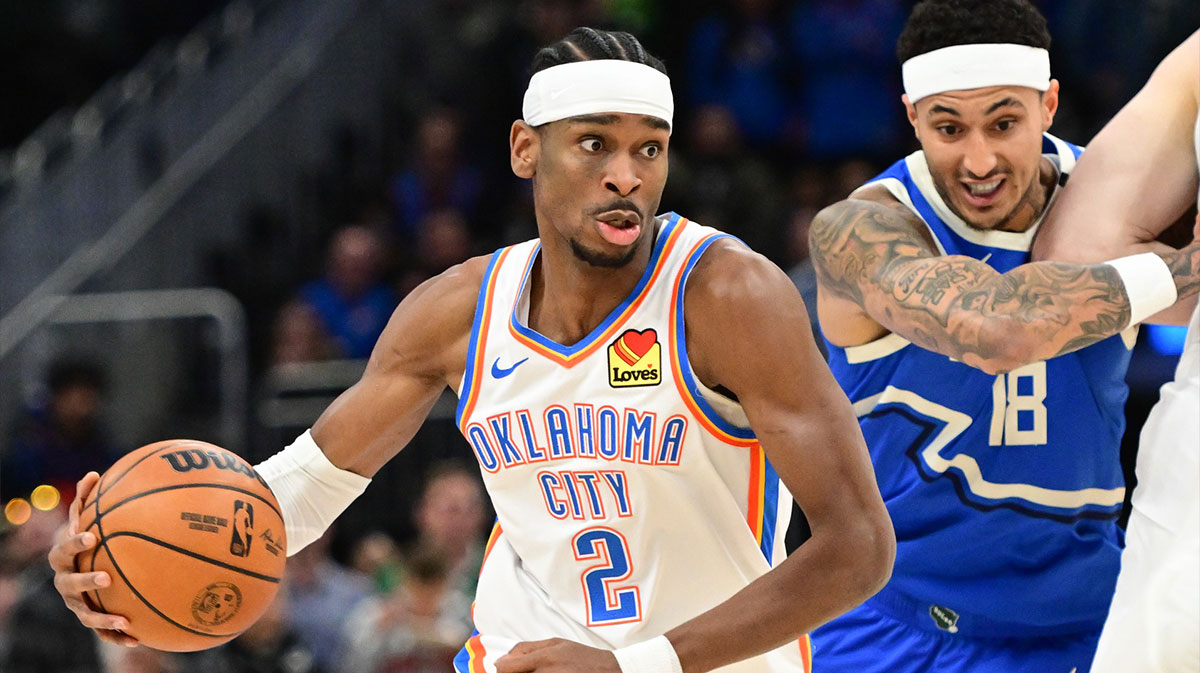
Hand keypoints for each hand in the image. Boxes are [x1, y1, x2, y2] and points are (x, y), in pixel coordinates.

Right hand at [47, 472, 138, 646]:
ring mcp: (76, 603)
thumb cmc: (88, 540)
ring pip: (85, 613)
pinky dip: (117, 636)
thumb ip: (87, 500)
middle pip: (69, 584)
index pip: (64, 549)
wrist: (83, 569)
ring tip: (122, 619)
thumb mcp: (86, 520)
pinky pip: (103, 631)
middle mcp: (65, 582)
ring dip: (102, 617)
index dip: (74, 542)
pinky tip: (138, 638)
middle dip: (86, 581)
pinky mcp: (91, 618)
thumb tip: (93, 473)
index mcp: (64, 558)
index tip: (92, 535)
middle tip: (107, 577)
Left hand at [495, 638, 620, 672]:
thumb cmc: (582, 657)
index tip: (506, 669)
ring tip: (545, 671)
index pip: (505, 669)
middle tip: (529, 670)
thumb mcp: (556, 643)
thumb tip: (501, 659)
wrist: (609, 672)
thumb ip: (527, 649)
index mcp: (542, 660)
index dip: (502, 670)